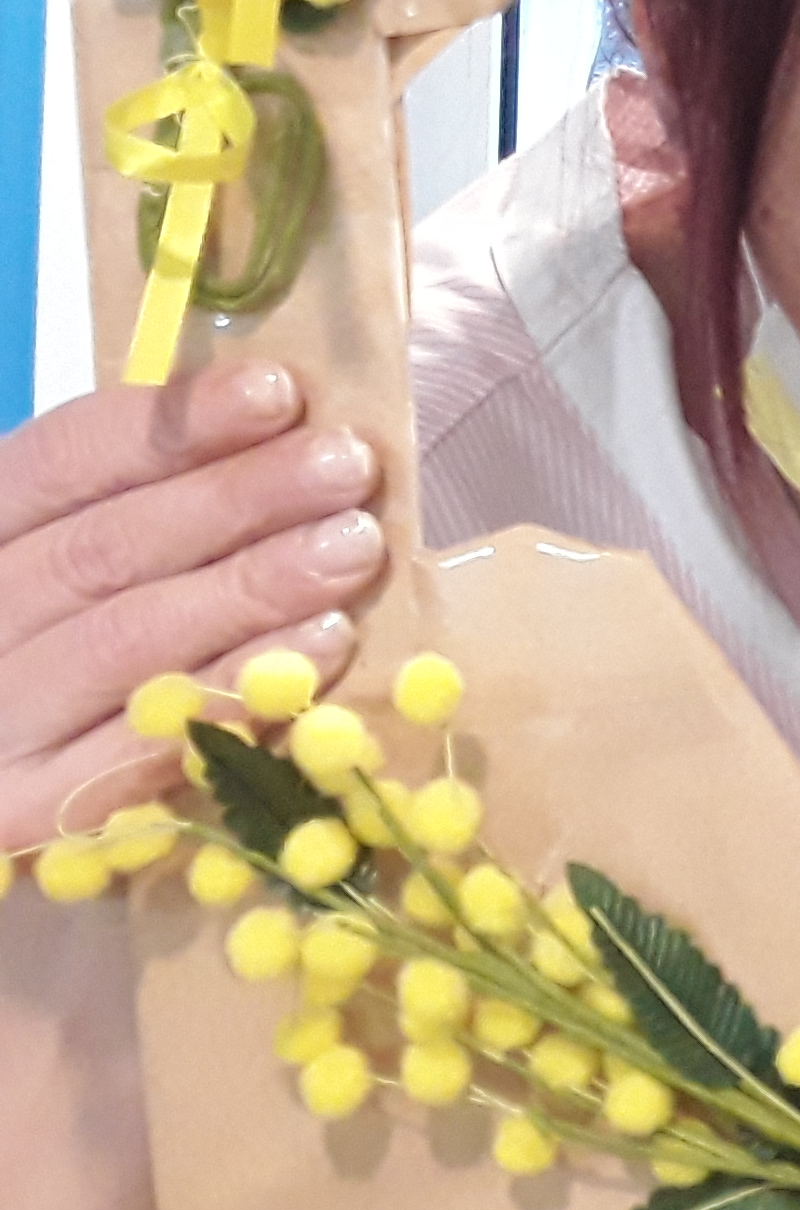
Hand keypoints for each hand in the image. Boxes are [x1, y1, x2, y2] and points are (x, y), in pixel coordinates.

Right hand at [0, 366, 381, 852]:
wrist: (1, 787)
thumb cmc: (56, 649)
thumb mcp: (73, 555)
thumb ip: (142, 499)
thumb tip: (277, 425)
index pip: (60, 460)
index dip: (175, 424)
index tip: (280, 393)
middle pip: (102, 549)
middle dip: (237, 499)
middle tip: (346, 467)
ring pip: (125, 641)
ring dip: (252, 587)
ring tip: (355, 545)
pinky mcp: (26, 815)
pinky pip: (146, 745)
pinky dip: (240, 687)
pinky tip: (323, 644)